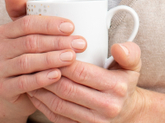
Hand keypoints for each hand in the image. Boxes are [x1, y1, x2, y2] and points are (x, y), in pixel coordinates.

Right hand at [0, 0, 86, 121]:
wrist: (15, 93)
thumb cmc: (28, 57)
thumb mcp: (27, 35)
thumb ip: (24, 12)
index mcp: (3, 32)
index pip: (26, 23)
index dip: (50, 24)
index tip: (72, 26)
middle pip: (30, 42)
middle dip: (57, 42)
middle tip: (80, 43)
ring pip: (27, 62)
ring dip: (52, 59)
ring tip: (72, 57)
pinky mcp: (2, 89)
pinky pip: (24, 83)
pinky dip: (42, 78)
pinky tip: (57, 75)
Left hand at [27, 42, 144, 122]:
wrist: (129, 113)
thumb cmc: (125, 83)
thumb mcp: (133, 65)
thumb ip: (130, 52)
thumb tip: (117, 48)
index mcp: (116, 87)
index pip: (81, 72)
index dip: (62, 62)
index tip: (50, 51)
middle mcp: (105, 107)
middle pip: (67, 89)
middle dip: (47, 75)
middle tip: (34, 62)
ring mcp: (93, 122)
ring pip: (59, 105)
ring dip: (42, 90)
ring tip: (31, 76)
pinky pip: (57, 118)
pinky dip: (43, 105)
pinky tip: (36, 93)